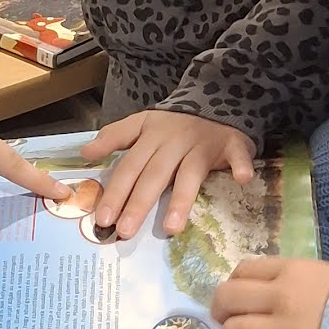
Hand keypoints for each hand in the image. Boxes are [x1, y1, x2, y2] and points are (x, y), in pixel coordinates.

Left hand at [81, 109, 254, 238]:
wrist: (215, 97)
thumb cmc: (174, 122)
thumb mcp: (141, 123)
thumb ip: (114, 137)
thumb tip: (84, 153)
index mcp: (150, 137)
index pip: (129, 167)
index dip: (116, 191)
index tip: (103, 218)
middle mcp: (173, 142)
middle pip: (154, 176)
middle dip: (139, 204)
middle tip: (126, 231)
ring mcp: (202, 145)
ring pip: (190, 175)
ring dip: (181, 200)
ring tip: (170, 228)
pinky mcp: (231, 144)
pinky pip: (237, 156)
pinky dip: (241, 166)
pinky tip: (244, 179)